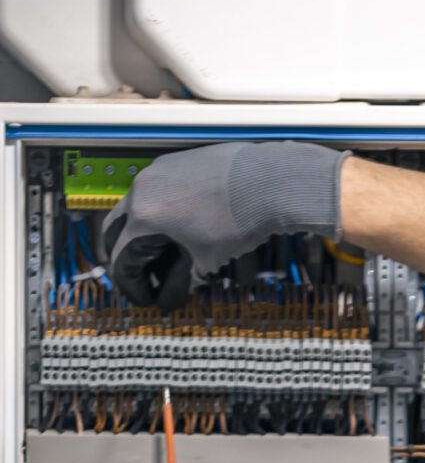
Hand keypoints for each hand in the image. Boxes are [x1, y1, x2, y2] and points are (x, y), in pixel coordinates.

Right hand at [102, 141, 347, 309]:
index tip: (148, 300)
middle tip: (148, 279)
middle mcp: (141, 189)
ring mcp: (157, 171)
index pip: (122, 260)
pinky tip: (184, 228)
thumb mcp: (205, 261)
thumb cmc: (236, 223)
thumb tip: (169, 298)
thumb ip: (180, 282)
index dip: (133, 287)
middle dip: (129, 259)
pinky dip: (160, 214)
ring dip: (145, 235)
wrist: (268, 181)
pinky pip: (156, 192)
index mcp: (143, 217)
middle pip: (119, 230)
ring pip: (137, 209)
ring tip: (170, 257)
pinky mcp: (175, 162)